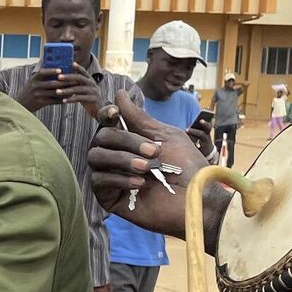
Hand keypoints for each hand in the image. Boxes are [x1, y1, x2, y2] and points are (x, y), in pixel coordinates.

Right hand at [16, 65, 101, 115]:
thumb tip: (47, 60)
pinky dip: (61, 99)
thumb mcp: (32, 80)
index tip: (60, 70)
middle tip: (74, 80)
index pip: (42, 72)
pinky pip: (53, 101)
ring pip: (54, 92)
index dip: (51, 71)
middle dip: (64, 82)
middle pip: (52, 83)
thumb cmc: (29, 90)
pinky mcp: (41, 103)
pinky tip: (68, 98)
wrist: (21, 104)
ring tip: (73, 89)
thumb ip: (41, 73)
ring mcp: (38, 95)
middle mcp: (35, 86)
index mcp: (33, 79)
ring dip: (65, 91)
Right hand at [86, 91, 222, 240]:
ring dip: (122, 159)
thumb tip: (119, 93)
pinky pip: (98, 181)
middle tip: (153, 152)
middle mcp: (117, 157)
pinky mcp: (110, 198)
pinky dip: (118, 179)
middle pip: (100, 138)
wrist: (197, 199)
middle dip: (126, 140)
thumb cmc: (187, 167)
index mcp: (129, 141)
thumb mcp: (165, 135)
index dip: (105, 115)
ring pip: (95, 157)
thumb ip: (139, 117)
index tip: (114, 113)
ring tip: (147, 169)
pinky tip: (140, 184)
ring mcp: (112, 178)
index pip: (106, 123)